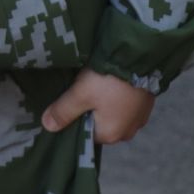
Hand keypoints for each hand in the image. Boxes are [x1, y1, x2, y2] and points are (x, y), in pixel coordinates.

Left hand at [40, 69, 155, 145]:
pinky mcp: (146, 104)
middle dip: (90, 108)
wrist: (139, 58)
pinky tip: (112, 81)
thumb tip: (47, 126)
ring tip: (98, 82)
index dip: (75, 117)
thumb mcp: (80, 94)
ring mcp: (140, 118)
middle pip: (100, 124)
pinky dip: (118, 95)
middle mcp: (128, 132)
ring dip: (105, 101)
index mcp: (111, 135)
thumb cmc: (108, 80)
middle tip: (84, 88)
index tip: (70, 99)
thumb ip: (63, 112)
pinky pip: (126, 104)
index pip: (85, 133)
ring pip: (113, 113)